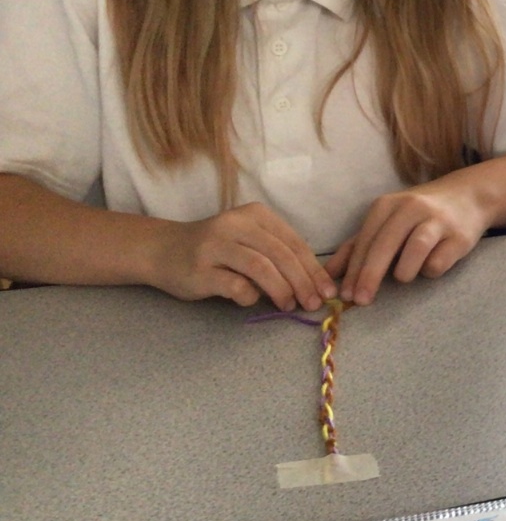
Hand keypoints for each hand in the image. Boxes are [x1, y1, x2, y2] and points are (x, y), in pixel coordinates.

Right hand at [150, 202, 335, 310]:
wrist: (163, 250)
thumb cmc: (217, 250)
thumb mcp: (251, 241)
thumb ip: (279, 255)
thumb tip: (317, 284)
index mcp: (255, 214)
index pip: (294, 243)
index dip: (314, 269)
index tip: (328, 292)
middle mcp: (235, 224)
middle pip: (281, 255)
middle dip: (303, 282)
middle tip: (313, 304)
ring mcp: (215, 245)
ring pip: (261, 268)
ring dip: (281, 290)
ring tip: (289, 305)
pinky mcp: (200, 269)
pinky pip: (235, 285)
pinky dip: (249, 296)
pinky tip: (252, 300)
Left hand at [327, 180, 490, 304]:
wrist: (468, 196)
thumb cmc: (419, 214)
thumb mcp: (386, 222)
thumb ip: (357, 246)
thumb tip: (329, 274)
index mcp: (387, 205)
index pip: (365, 241)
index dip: (353, 270)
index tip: (345, 295)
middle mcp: (411, 208)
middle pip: (385, 245)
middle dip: (370, 275)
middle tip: (361, 301)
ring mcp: (438, 220)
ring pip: (415, 249)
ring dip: (404, 270)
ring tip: (403, 278)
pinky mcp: (460, 236)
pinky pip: (440, 261)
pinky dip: (431, 269)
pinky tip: (429, 267)